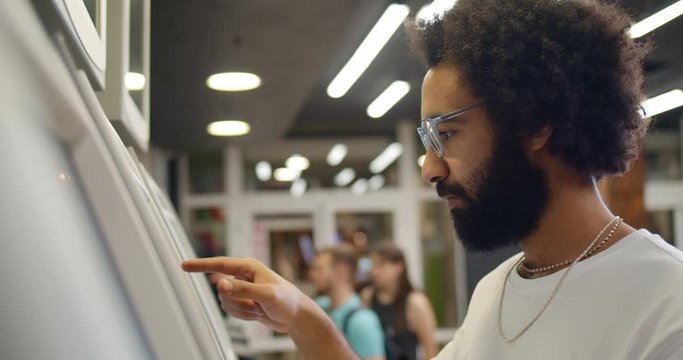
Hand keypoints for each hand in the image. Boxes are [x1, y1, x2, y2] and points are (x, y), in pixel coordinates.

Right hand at [182, 257, 307, 333]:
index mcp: (249, 267)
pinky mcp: (242, 301)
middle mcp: (243, 276)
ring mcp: (242, 290)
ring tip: (259, 308)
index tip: (184, 265)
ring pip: (225, 302)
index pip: (219, 264)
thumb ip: (243, 289)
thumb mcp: (266, 294)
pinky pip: (231, 311)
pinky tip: (257, 313)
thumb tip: (221, 284)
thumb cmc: (287, 300)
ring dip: (241, 310)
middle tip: (256, 304)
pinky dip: (243, 315)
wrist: (295, 316)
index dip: (201, 265)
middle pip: (222, 290)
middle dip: (237, 301)